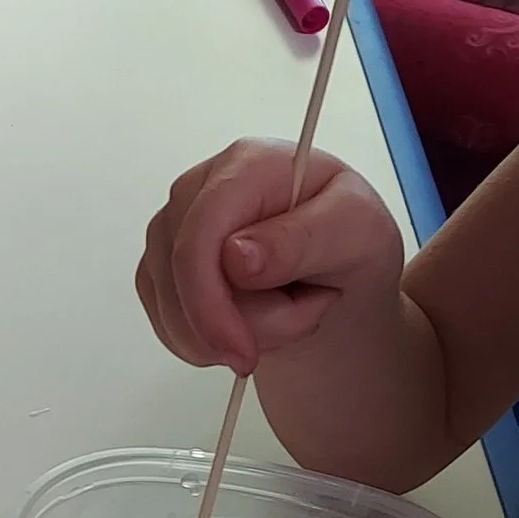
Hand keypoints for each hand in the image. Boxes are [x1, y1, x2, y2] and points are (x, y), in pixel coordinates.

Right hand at [136, 139, 404, 373]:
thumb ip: (304, 239)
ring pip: (171, 308)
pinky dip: (207, 342)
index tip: (242, 352)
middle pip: (181, 278)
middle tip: (302, 320)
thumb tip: (236, 256)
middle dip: (236, 324)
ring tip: (287, 313)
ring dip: (230, 334)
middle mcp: (199, 189)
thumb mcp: (357, 234)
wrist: (337, 274)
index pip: (200, 236)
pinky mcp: (161, 267)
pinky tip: (250, 324)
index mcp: (248, 165)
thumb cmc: (350, 243)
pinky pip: (165, 324)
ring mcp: (173, 229)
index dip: (210, 302)